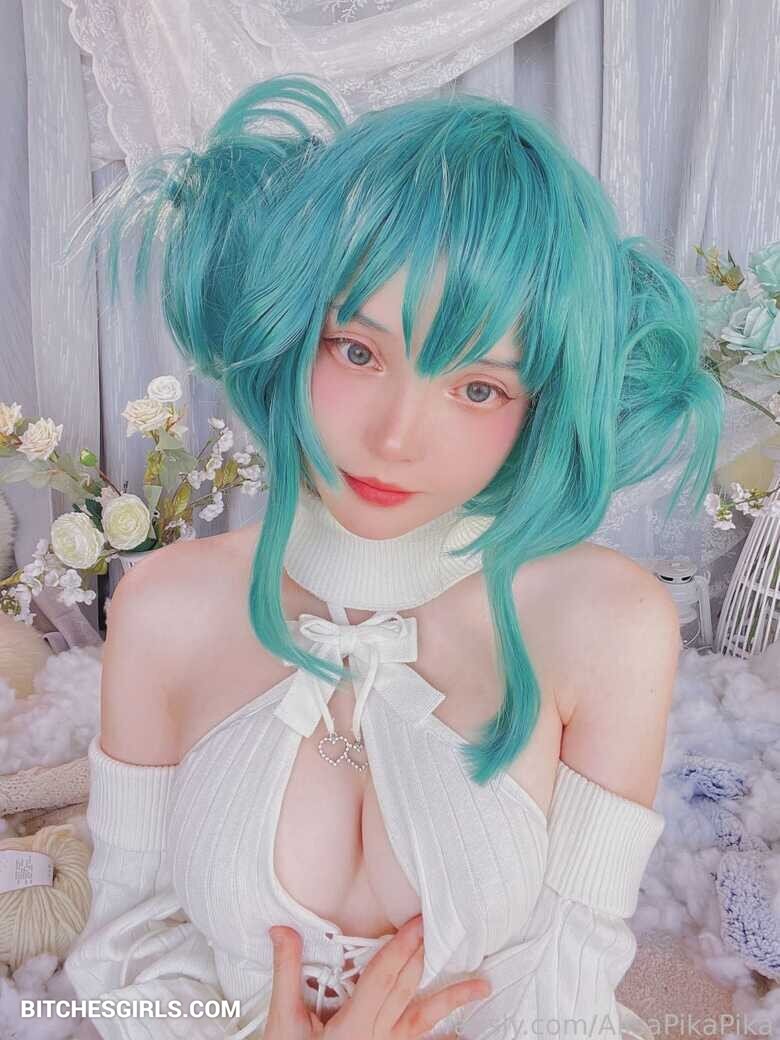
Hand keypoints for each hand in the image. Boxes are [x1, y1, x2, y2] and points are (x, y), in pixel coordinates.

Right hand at [263, 914, 491, 1038]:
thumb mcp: (283, 1019)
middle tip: (441, 928)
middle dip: (423, 957)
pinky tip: (462, 1036)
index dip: (402, 947)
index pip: (384, 977)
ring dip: (453, 1001)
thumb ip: (288, 971)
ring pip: (424, 1021)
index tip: (419, 923)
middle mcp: (376, 1039)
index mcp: (354, 1027)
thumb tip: (283, 930)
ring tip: (482, 987)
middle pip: (407, 990)